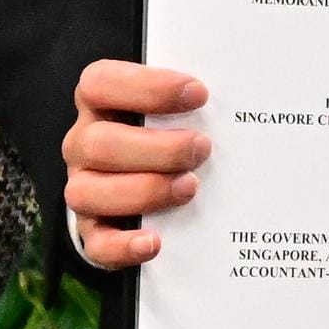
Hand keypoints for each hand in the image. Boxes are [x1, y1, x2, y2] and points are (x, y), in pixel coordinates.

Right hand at [62, 59, 209, 268]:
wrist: (146, 184)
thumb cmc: (168, 133)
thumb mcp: (176, 109)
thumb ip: (193, 103)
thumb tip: (244, 99)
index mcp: (99, 104)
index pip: (100, 83)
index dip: (147, 87)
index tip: (198, 93)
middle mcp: (84, 145)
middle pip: (98, 143)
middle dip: (157, 148)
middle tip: (202, 149)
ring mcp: (85, 188)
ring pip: (89, 192)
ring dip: (144, 191)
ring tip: (190, 187)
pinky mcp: (92, 230)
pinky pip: (95, 243)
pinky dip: (124, 246)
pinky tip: (155, 242)